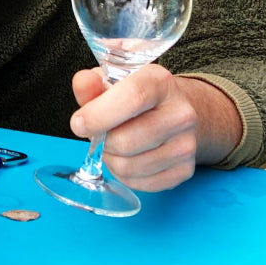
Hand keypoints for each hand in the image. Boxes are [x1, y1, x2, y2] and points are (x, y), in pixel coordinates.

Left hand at [69, 65, 201, 192]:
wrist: (174, 112)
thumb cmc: (136, 96)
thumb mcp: (112, 81)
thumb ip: (92, 84)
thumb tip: (83, 83)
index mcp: (161, 82)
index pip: (133, 97)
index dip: (99, 114)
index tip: (78, 124)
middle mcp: (180, 113)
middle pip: (126, 141)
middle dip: (102, 141)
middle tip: (99, 133)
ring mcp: (186, 145)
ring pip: (129, 166)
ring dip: (110, 159)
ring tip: (114, 143)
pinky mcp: (185, 171)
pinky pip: (139, 183)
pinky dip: (124, 174)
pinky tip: (128, 157)